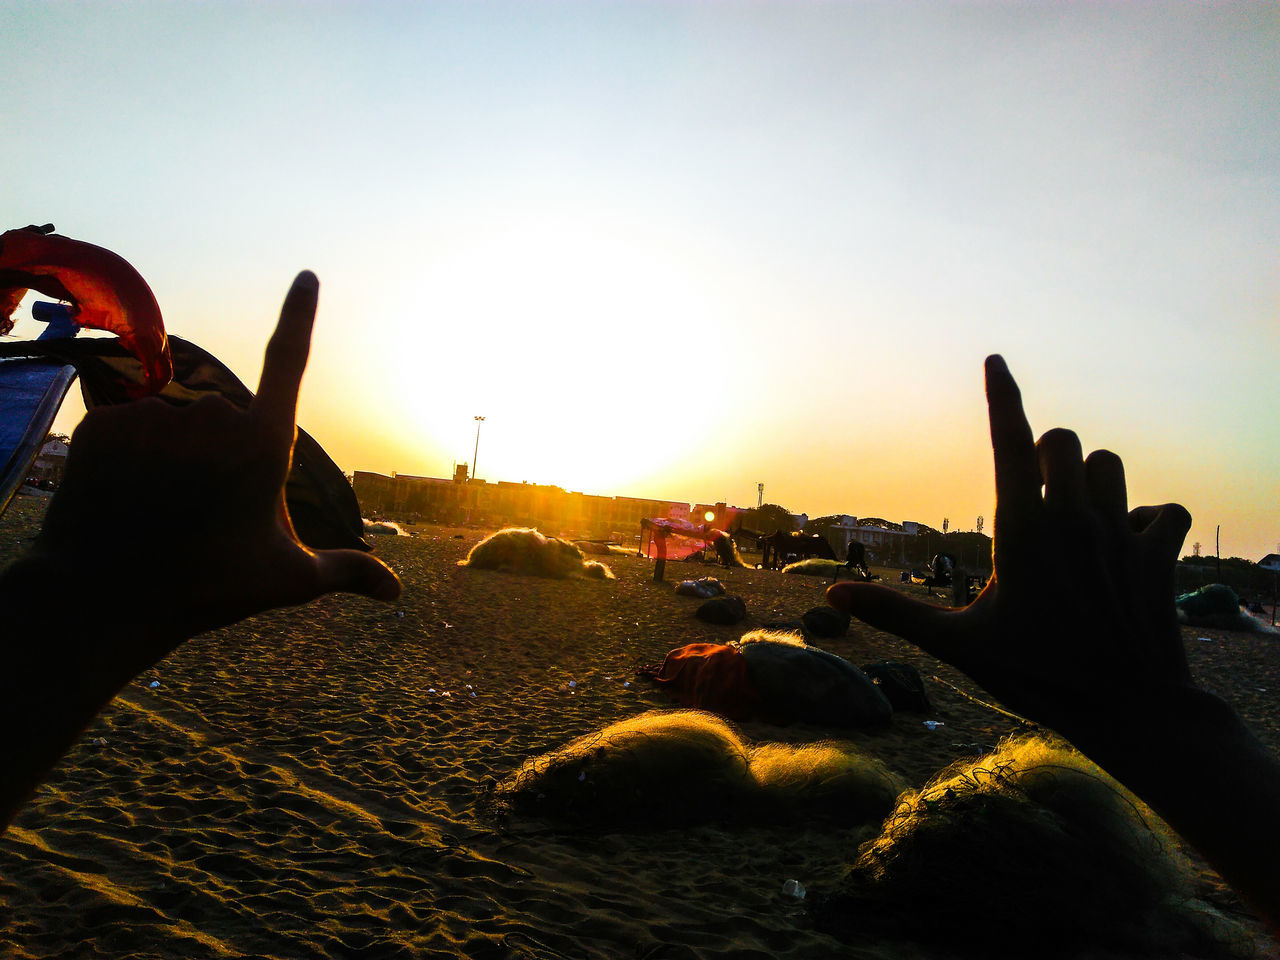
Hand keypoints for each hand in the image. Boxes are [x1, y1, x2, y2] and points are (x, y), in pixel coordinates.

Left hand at [30, 271, 400, 671]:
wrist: (106, 602)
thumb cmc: (209, 588)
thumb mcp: (288, 580)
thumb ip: (346, 572)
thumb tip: (396, 594)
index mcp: (264, 445)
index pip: (288, 360)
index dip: (298, 315)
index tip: (305, 277)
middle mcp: (212, 419)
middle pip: (222, 416)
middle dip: (218, 452)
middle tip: (205, 509)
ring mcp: (155, 420)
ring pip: (173, 422)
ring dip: (171, 454)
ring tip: (162, 507)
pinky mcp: (103, 426)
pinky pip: (125, 426)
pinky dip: (127, 456)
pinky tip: (125, 496)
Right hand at [827, 355, 1192, 749]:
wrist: (1131, 711)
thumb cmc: (1038, 676)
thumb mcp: (958, 645)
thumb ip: (895, 612)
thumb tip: (830, 597)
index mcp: (1023, 531)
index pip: (1009, 443)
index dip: (1002, 396)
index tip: (996, 359)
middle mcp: (1074, 520)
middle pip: (1063, 441)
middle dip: (1044, 453)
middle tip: (1034, 494)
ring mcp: (1121, 534)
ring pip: (1111, 464)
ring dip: (1093, 478)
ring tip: (1078, 516)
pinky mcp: (1160, 555)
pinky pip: (1166, 508)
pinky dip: (1150, 517)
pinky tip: (1131, 544)